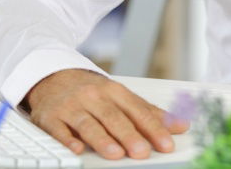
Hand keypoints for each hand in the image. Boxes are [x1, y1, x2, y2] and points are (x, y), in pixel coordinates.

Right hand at [24, 69, 189, 159]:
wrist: (53, 76)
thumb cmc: (92, 91)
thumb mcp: (121, 96)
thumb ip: (149, 112)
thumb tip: (180, 125)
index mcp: (114, 91)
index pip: (138, 111)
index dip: (153, 128)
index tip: (165, 143)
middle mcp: (94, 97)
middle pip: (114, 117)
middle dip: (129, 135)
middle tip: (142, 151)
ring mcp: (72, 107)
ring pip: (88, 124)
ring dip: (102, 139)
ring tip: (116, 153)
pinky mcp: (51, 117)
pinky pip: (59, 129)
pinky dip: (67, 140)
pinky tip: (77, 149)